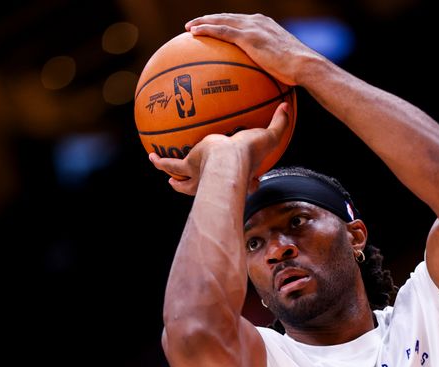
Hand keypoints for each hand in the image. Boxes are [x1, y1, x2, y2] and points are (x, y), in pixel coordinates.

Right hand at [150, 102, 290, 195]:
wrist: (227, 162)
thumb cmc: (248, 153)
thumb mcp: (268, 135)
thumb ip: (279, 121)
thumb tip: (287, 105)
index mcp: (237, 178)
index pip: (244, 184)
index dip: (247, 183)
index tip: (251, 182)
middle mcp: (216, 182)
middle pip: (207, 189)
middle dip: (201, 188)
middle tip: (192, 186)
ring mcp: (199, 178)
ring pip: (184, 184)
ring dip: (175, 182)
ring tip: (169, 179)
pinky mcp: (187, 167)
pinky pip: (169, 166)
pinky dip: (159, 162)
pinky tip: (151, 156)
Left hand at [185, 13, 320, 85]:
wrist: (305, 66)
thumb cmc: (297, 72)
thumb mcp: (282, 66)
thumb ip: (270, 67)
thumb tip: (264, 84)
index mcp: (265, 26)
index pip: (240, 21)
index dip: (225, 22)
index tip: (213, 27)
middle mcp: (258, 22)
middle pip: (228, 17)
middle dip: (210, 19)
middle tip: (195, 25)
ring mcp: (253, 28)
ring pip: (222, 20)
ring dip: (203, 22)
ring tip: (189, 27)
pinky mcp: (249, 37)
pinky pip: (222, 31)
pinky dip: (207, 29)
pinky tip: (194, 33)